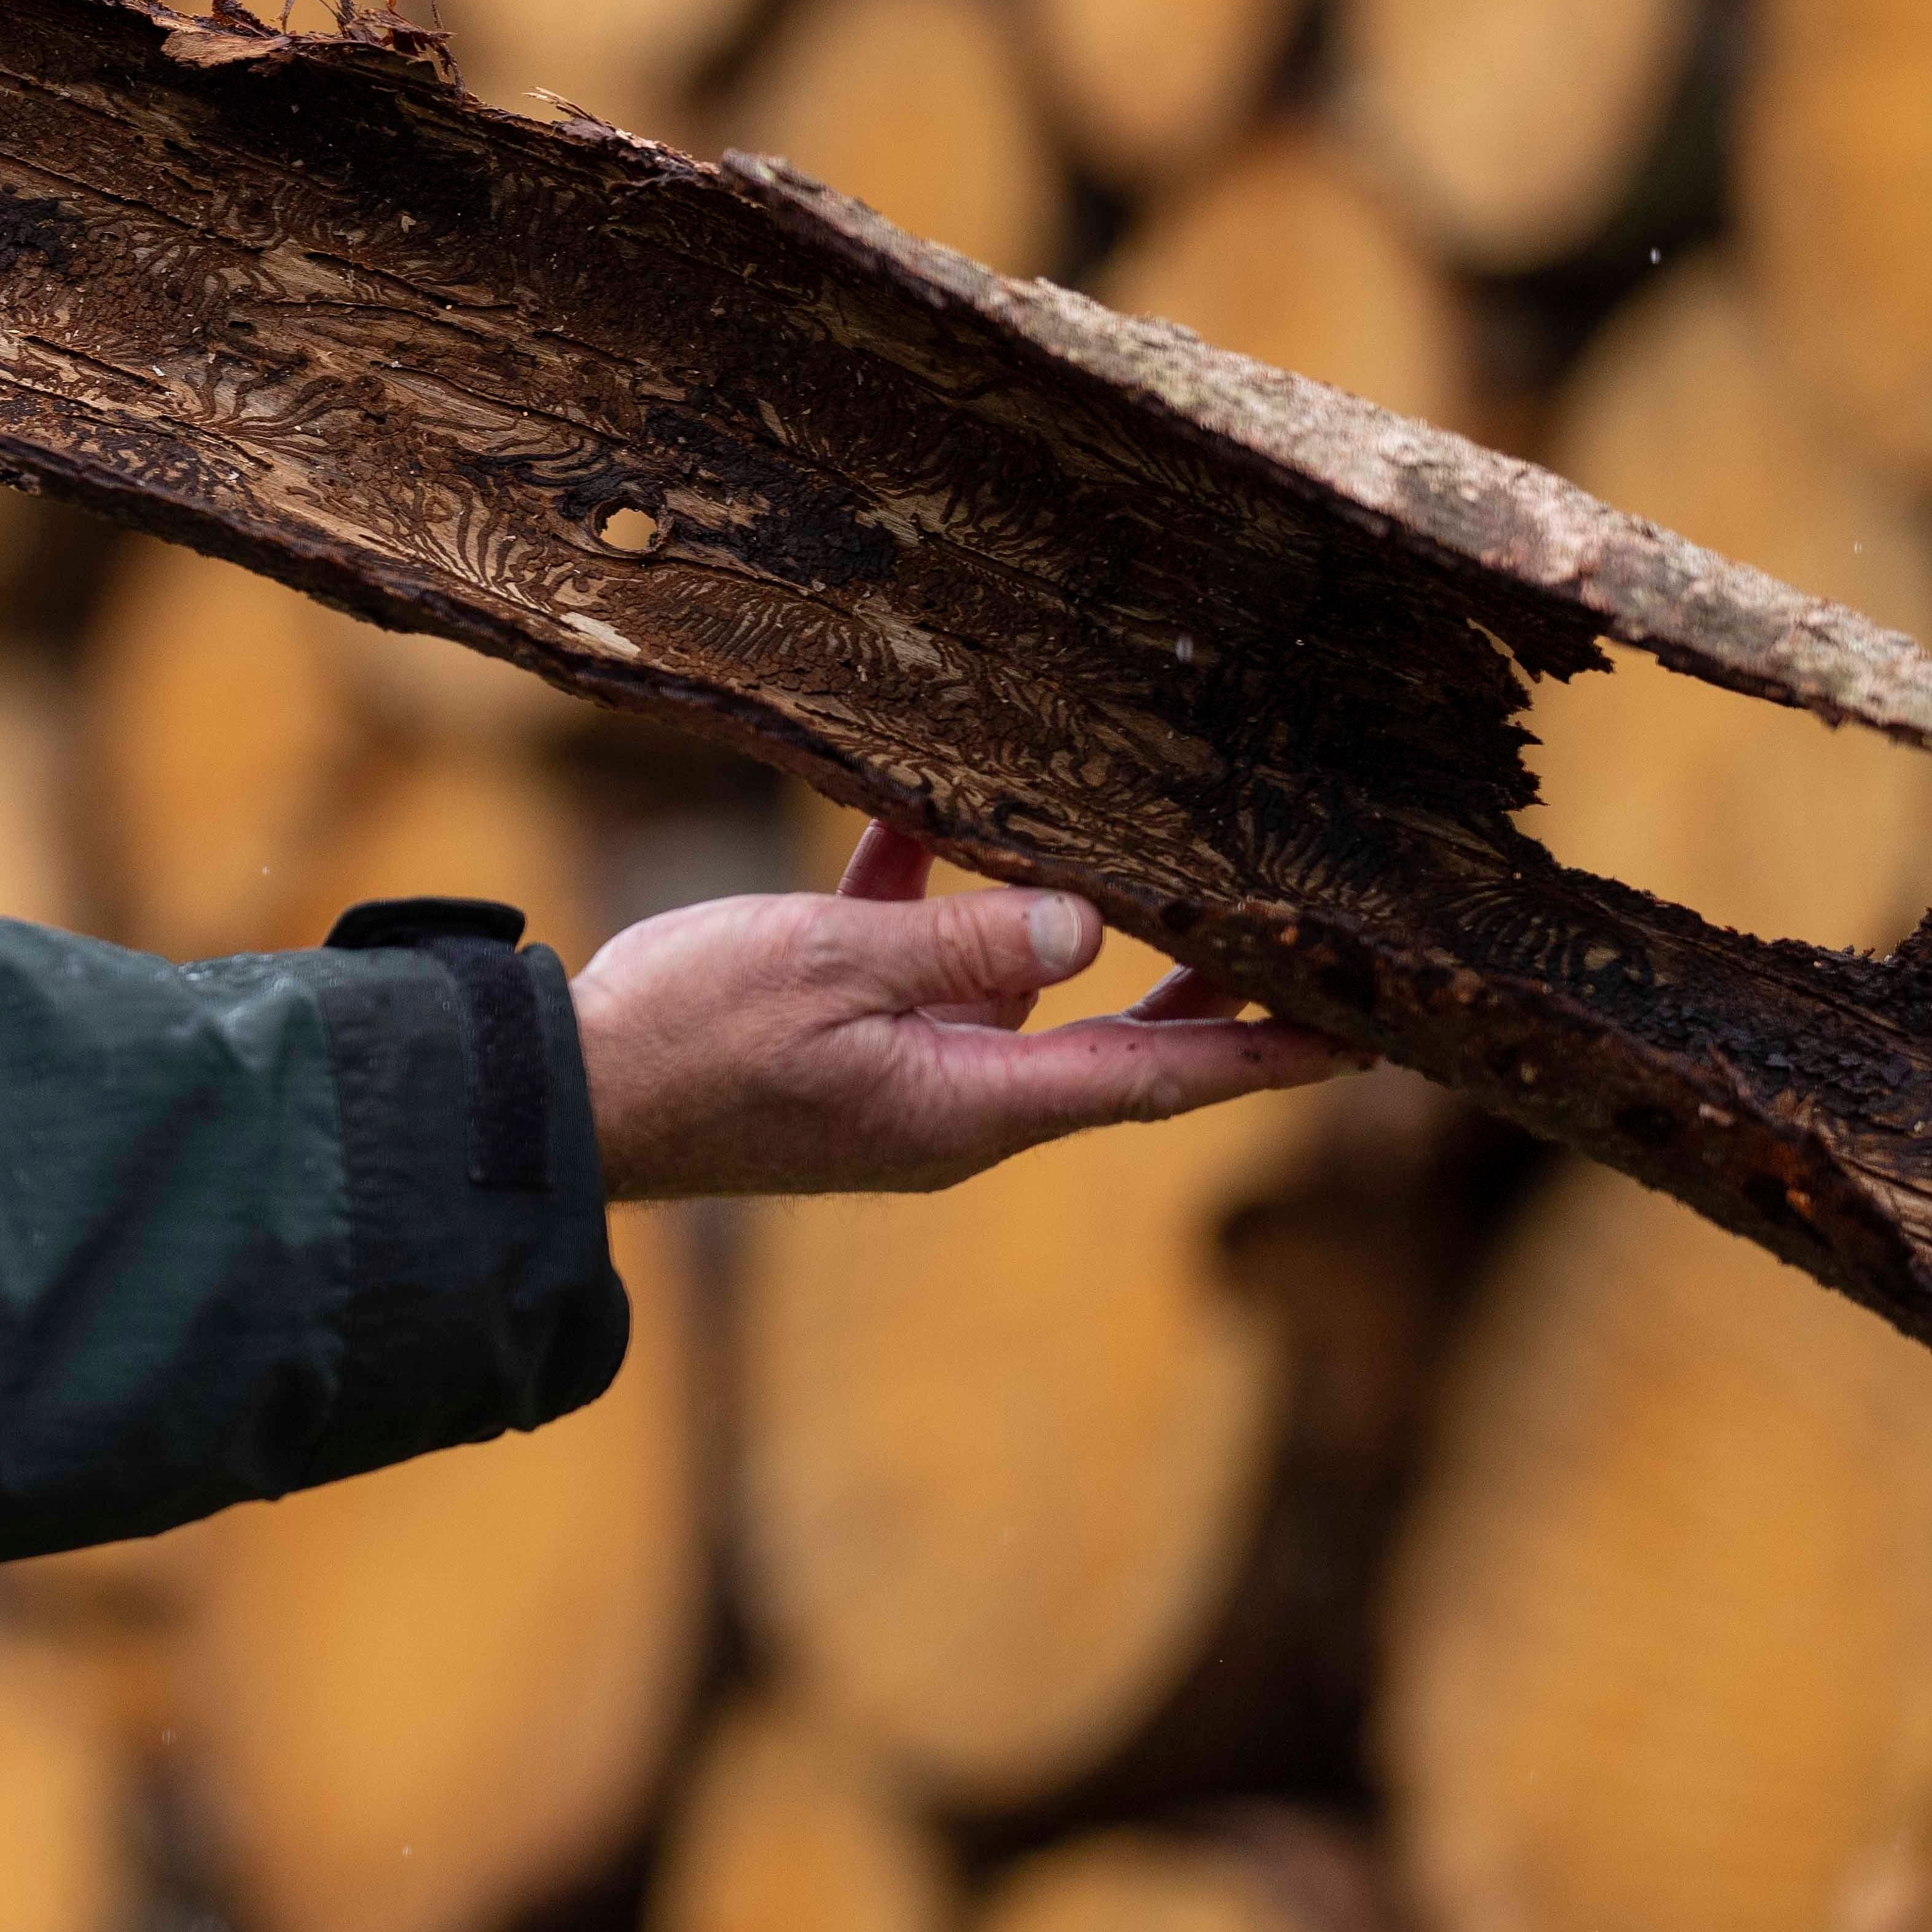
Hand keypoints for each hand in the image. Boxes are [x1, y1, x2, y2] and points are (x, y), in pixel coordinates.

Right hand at [566, 822, 1352, 1197]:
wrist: (570, 1098)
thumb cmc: (691, 1036)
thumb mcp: (833, 966)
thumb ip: (965, 941)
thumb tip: (1088, 929)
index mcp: (969, 1107)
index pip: (1152, 1081)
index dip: (1260, 1053)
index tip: (1361, 1038)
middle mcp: (954, 1107)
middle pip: (1111, 1051)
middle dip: (1201, 1001)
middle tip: (1292, 948)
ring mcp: (898, 1081)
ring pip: (1020, 1001)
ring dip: (1075, 936)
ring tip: (1143, 863)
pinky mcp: (840, 1048)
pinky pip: (919, 973)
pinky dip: (939, 907)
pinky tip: (930, 824)